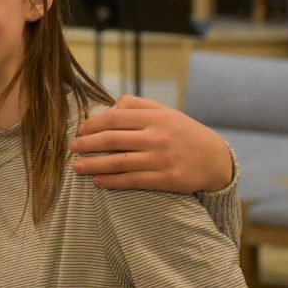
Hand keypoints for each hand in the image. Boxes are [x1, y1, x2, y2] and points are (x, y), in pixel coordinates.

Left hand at [70, 94, 232, 192]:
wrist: (216, 159)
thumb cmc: (184, 132)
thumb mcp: (165, 111)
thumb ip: (137, 105)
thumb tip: (109, 108)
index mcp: (155, 117)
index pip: (115, 118)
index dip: (93, 124)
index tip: (79, 130)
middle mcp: (157, 136)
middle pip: (112, 139)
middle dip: (87, 144)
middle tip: (71, 148)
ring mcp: (161, 159)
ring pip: (118, 162)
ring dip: (94, 165)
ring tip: (77, 167)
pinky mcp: (166, 179)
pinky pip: (133, 180)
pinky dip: (112, 181)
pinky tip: (98, 181)